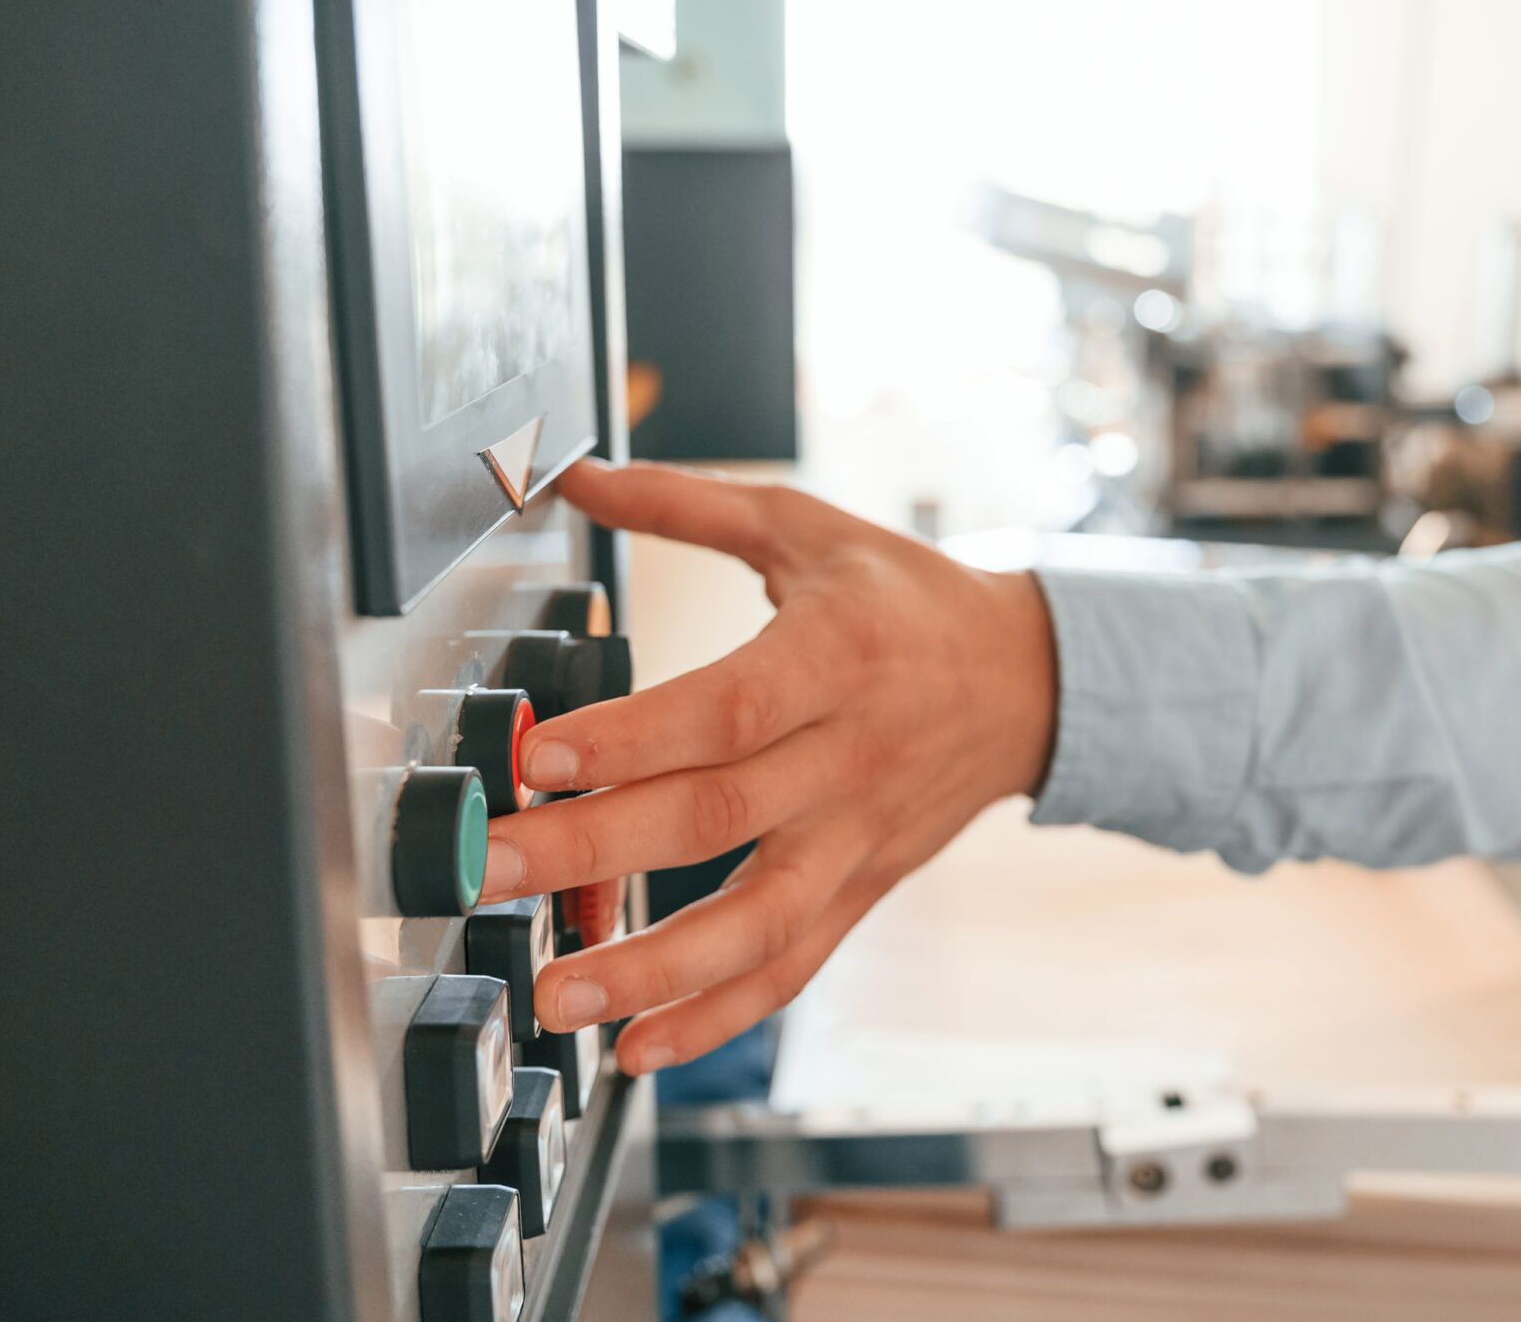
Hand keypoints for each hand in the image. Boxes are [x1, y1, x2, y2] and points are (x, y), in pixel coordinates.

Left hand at [479, 459, 1060, 1073]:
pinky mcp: (862, 889)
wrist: (1029, 680)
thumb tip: (571, 472)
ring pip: (758, 920)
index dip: (632, 738)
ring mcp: (858, 836)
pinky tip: (639, 1048)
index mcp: (837, 655)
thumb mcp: (808, 529)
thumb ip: (686, 503)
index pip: (728, 709)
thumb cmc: (904, 599)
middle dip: (592, 852)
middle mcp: (850, 757)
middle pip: (716, 818)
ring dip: (654, 968)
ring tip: (560, 992)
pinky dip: (717, 1016)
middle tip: (491, 870)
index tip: (536, 759)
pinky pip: (792, 966)